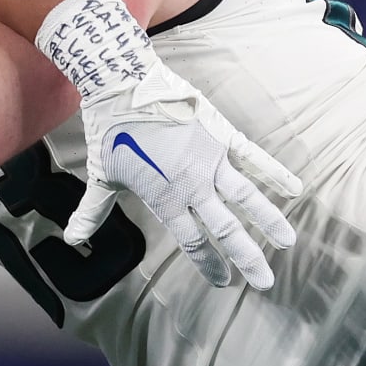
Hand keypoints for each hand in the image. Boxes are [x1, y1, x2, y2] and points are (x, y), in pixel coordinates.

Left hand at [38, 0, 300, 288]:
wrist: (123, 83)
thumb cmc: (109, 130)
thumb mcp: (100, 175)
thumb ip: (92, 212)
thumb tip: (71, 240)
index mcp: (165, 199)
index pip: (193, 241)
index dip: (209, 265)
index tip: (223, 282)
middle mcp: (192, 184)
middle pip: (225, 229)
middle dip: (245, 258)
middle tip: (263, 282)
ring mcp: (209, 158)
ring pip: (246, 198)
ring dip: (268, 221)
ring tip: (287, 243)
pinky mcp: (220, 133)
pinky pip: (253, 157)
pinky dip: (274, 172)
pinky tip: (295, 189)